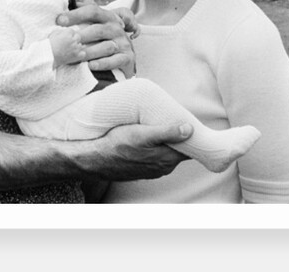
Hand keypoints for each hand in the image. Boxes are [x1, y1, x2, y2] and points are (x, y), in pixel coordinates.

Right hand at [49, 26, 86, 66]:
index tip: (65, 38)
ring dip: (76, 47)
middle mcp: (73, 40)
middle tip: (67, 44)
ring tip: (69, 50)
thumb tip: (66, 30)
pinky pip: (83, 53)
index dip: (69, 35)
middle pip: (78, 37)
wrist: (48, 57)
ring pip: (81, 45)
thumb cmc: (49, 45)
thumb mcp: (53, 34)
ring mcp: (76, 48)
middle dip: (73, 40)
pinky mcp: (77, 56)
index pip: (72, 31)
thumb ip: (62, 31)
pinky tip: (74, 55)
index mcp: (68, 33)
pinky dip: (80, 54)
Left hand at [57, 4, 135, 77]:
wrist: (123, 59)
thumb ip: (88, 10)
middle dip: (82, 35)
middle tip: (68, 41)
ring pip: (106, 46)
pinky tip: (90, 66)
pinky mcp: (128, 58)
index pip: (92, 11)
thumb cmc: (104, 39)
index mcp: (108, 17)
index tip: (59, 20)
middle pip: (99, 29)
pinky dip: (102, 63)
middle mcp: (117, 28)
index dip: (76, 14)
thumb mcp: (97, 23)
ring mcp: (124, 43)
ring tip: (77, 55)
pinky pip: (115, 61)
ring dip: (90, 51)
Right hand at [78, 122, 193, 181]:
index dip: (193, 136)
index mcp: (167, 159)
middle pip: (180, 150)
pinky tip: (148, 138)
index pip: (191, 149)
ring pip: (168, 153)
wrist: (95, 160)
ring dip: (167, 141)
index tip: (191, 122)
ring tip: (160, 125)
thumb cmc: (117, 145)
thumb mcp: (142, 134)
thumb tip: (189, 129)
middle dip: (180, 136)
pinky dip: (156, 147)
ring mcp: (153, 170)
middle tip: (174, 118)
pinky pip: (157, 157)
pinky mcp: (144, 169)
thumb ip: (167, 133)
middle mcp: (163, 168)